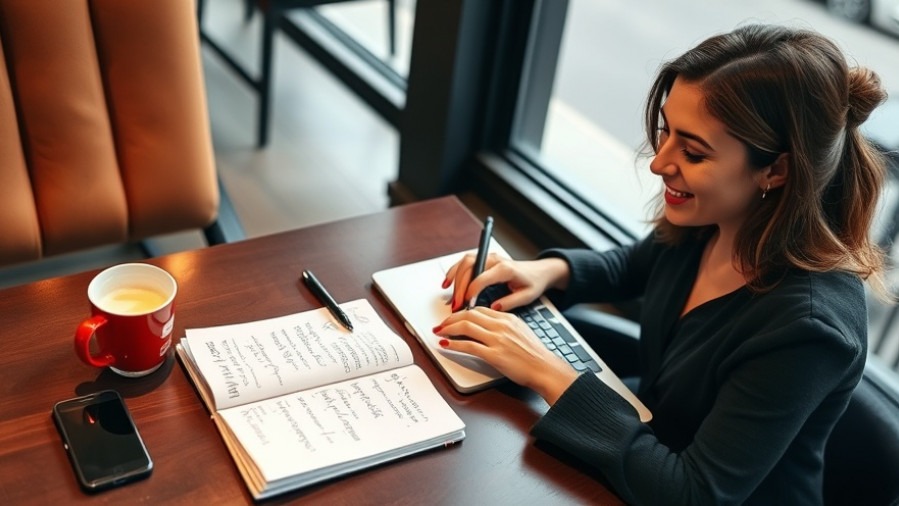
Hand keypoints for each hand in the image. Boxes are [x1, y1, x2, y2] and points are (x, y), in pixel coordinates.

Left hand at [433, 306, 578, 404]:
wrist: (545, 369)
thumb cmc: (535, 355)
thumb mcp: (521, 332)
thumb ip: (505, 326)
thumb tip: (488, 327)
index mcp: (508, 318)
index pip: (479, 309)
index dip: (462, 312)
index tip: (454, 317)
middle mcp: (501, 325)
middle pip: (469, 314)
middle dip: (451, 318)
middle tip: (442, 324)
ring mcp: (497, 339)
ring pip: (465, 326)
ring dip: (448, 329)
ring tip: (440, 332)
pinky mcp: (493, 355)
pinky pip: (468, 345)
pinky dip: (454, 344)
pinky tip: (446, 345)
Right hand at [442, 253, 569, 311]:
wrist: (540, 271)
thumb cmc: (534, 282)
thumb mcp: (527, 296)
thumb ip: (510, 302)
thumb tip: (492, 308)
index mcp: (506, 269)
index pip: (482, 277)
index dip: (471, 291)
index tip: (466, 304)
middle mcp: (495, 260)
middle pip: (470, 267)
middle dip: (460, 287)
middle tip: (456, 304)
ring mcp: (489, 258)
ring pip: (465, 262)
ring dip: (454, 277)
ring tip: (449, 295)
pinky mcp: (485, 260)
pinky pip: (465, 262)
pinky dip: (455, 271)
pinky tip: (448, 282)